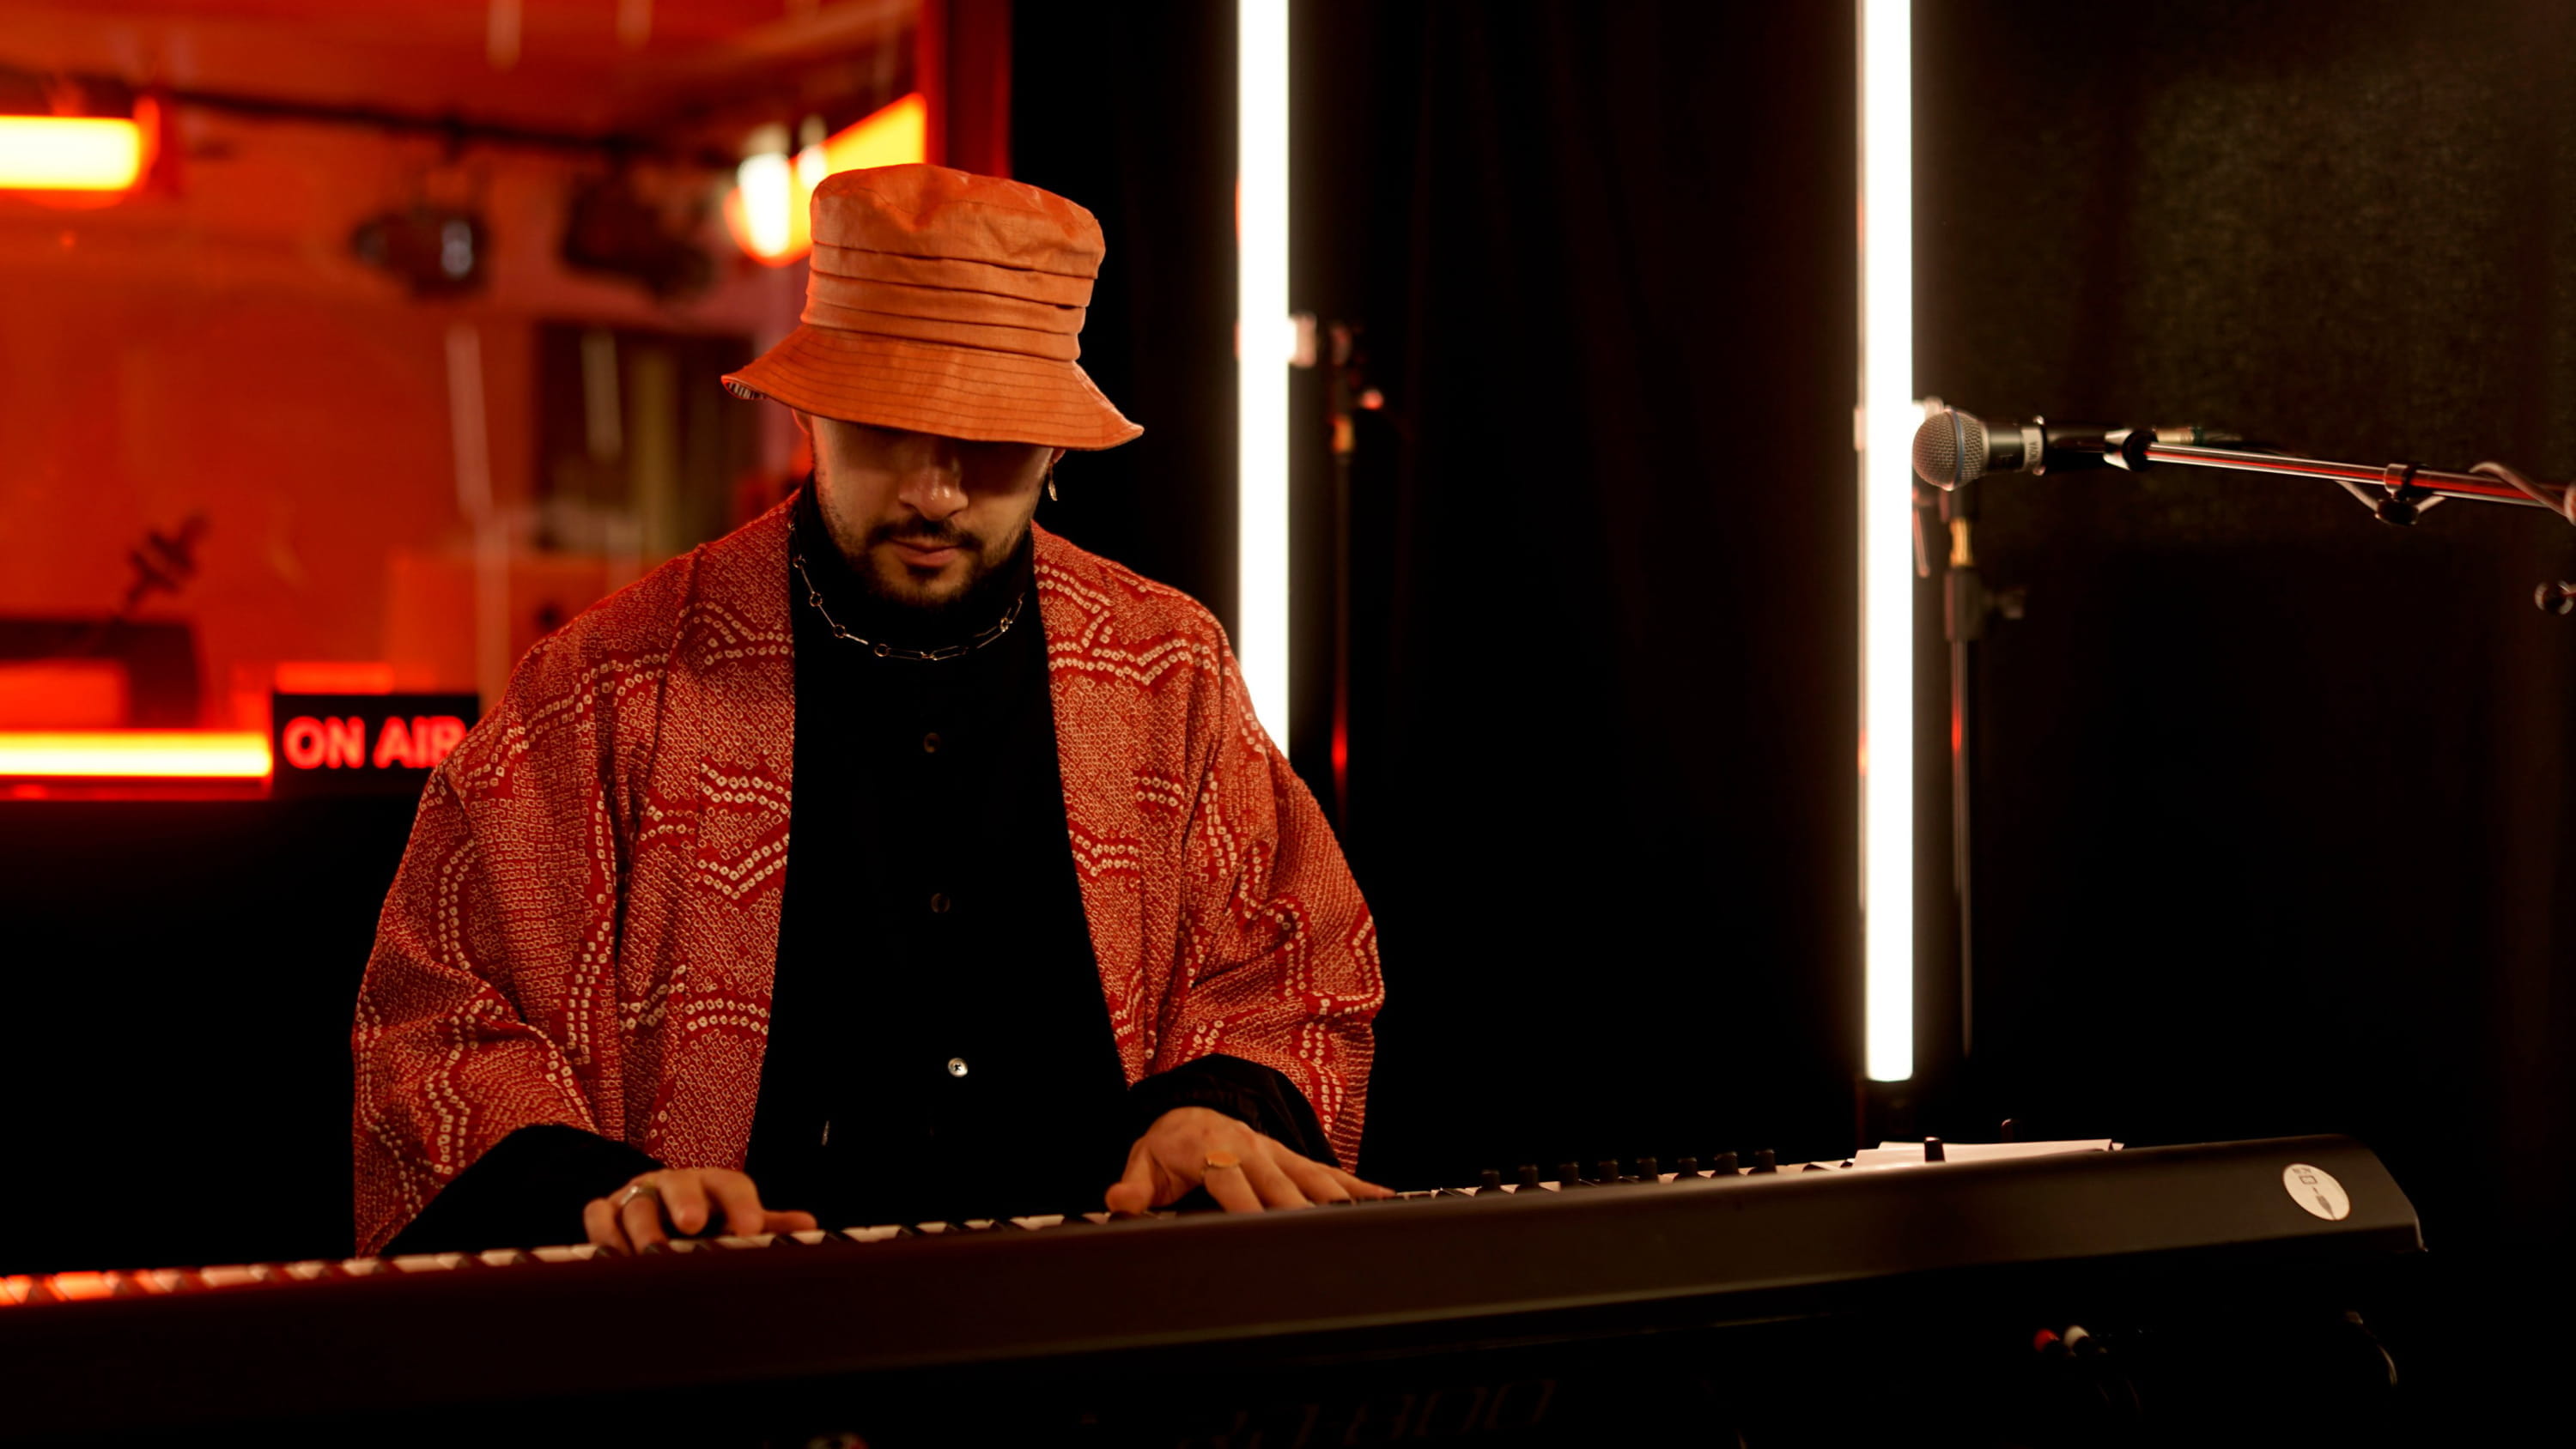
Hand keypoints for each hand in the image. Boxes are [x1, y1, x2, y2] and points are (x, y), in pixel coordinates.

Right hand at [581, 1168, 818, 1254]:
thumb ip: (768, 1225)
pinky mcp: (606, 1211)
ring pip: (636, 1204)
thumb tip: (809, 1226)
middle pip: (678, 1185)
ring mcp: (637, 1195)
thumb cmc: (705, 1219)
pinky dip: (603, 1234)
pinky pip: (598, 1216)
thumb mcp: (736, 1219)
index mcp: (712, 1184)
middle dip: (685, 1202)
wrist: (655, 1209)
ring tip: (650, 1255)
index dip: (742, 1205)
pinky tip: (611, 1257)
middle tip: (693, 1224)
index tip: (750, 1230)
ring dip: (642, 1229)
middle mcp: (674, 1184)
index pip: (731, 1185)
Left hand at [1106, 1107, 1392, 1213]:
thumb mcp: (1144, 1164)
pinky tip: (1383, 1200)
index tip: (1262, 1230)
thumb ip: (1134, 1187)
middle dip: (1300, 1213)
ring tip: (1359, 1226)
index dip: (1247, 1206)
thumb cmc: (1167, 1147)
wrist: (1189, 1111)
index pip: (1232, 1182)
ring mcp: (1277, 1152)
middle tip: (1319, 1244)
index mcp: (1211, 1151)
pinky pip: (1330, 1171)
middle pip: (1280, 1185)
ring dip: (1335, 1202)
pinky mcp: (1294, 1158)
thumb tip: (1118, 1199)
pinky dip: (1358, 1185)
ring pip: (1312, 1178)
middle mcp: (1250, 1148)